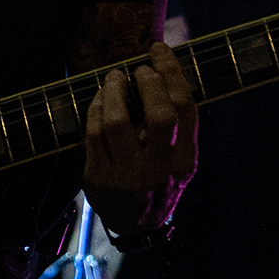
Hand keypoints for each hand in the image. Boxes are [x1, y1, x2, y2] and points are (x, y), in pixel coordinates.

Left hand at [83, 42, 197, 232]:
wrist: (138, 227)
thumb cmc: (160, 180)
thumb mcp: (178, 160)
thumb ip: (175, 125)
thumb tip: (158, 69)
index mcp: (184, 162)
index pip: (185, 109)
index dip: (172, 73)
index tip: (159, 51)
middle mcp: (159, 171)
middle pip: (160, 115)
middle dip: (148, 83)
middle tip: (139, 69)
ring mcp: (127, 177)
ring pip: (118, 123)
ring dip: (114, 91)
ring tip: (114, 77)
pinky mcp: (98, 179)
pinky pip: (93, 134)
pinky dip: (96, 109)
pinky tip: (100, 99)